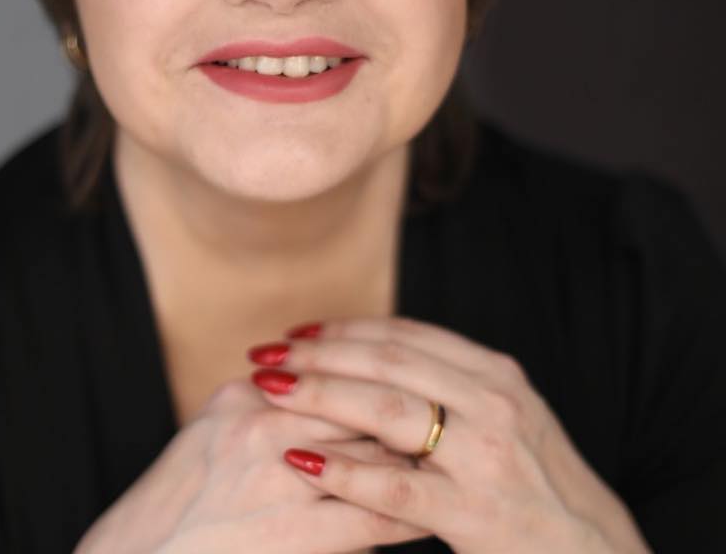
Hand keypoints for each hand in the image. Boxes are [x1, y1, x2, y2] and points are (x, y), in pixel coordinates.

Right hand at [72, 376, 427, 553]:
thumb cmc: (174, 505)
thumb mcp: (214, 435)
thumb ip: (263, 406)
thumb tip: (312, 388)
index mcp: (245, 398)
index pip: (331, 374)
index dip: (376, 377)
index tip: (416, 379)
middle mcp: (263, 424)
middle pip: (358, 406)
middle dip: (407, 411)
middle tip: (451, 412)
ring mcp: (279, 475)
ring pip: (374, 455)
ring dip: (419, 459)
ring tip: (456, 459)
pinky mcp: (296, 532)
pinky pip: (372, 514)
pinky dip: (409, 512)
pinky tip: (436, 515)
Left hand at [247, 318, 652, 553]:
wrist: (593, 553)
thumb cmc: (534, 483)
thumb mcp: (504, 415)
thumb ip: (448, 382)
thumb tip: (369, 357)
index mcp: (495, 373)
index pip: (405, 335)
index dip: (345, 329)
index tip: (299, 331)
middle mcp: (493, 403)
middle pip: (388, 363)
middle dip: (320, 355)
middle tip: (268, 353)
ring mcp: (486, 457)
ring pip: (387, 412)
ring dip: (321, 397)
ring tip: (271, 390)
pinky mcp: (475, 513)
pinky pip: (395, 489)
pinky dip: (343, 472)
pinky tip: (300, 462)